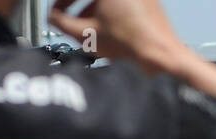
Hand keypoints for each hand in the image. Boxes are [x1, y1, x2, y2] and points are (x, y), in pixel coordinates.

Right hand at [49, 0, 183, 70]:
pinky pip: (122, 3)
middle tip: (66, 18)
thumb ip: (62, 22)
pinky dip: (109, 10)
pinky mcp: (148, 0)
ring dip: (90, 8)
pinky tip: (104, 29)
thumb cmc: (131, 45)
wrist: (163, 57)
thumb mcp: (86, 34)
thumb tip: (52, 18)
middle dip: (75, 6)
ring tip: (85, 28)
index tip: (56, 12)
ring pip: (106, 0)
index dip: (62, 3)